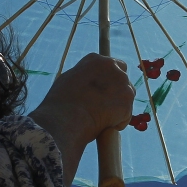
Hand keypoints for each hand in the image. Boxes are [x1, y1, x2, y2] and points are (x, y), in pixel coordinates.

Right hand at [28, 54, 134, 185]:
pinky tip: (103, 126)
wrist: (64, 120)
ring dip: (118, 107)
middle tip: (103, 106)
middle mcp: (113, 68)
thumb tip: (90, 83)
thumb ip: (85, 76)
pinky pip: (126, 115)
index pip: (114, 65)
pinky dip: (118, 122)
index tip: (103, 90)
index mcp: (96, 60)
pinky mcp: (126, 104)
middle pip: (123, 80)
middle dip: (117, 92)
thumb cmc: (60, 102)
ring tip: (100, 117)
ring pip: (127, 97)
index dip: (109, 79)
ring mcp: (122, 85)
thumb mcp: (69, 79)